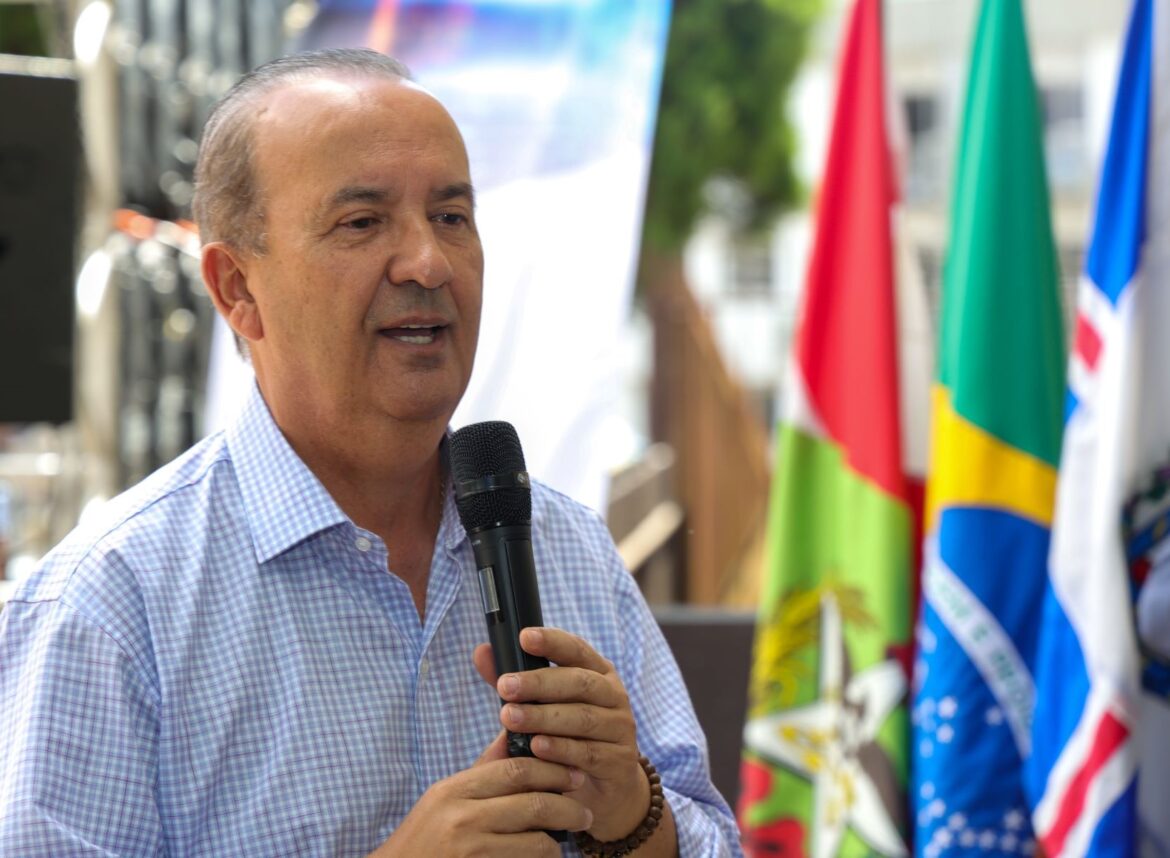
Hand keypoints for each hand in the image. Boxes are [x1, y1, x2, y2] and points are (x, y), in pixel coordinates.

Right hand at [368, 729, 591, 856]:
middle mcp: (461, 818)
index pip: (515, 769)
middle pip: (533, 804)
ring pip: (536, 841)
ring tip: (567, 840)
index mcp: (455, 790)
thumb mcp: (446, 797)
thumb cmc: (425, 836)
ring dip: (557, 842)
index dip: (552, 770)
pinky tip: (545, 857)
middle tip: (584, 813)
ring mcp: (470, 850)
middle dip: (567, 807)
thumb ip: (484, 769)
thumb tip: (515, 732)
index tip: (574, 775)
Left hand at [474, 627, 649, 842]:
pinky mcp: (619, 760)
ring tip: (510, 718)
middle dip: (539, 683)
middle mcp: (614, 695)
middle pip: (579, 683)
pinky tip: (536, 748)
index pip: (577, 649)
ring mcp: (620, 727)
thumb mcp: (547, 706)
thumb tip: (482, 652)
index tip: (523, 637)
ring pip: (583, 718)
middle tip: (504, 686)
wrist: (606, 787)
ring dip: (544, 717)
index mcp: (598, 672)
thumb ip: (518, 681)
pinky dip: (561, 750)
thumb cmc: (570, 735)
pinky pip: (588, 753)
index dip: (552, 642)